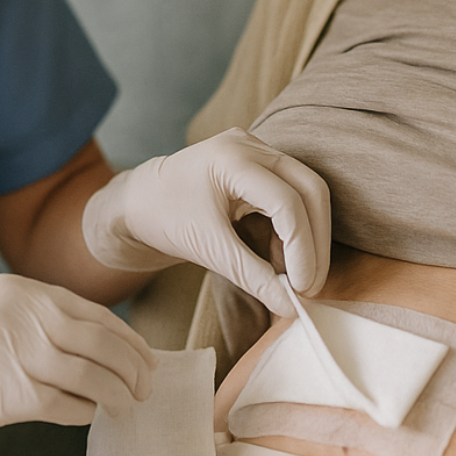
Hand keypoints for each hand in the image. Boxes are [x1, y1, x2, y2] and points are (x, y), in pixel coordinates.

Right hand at [0, 274, 155, 454]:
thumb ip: (39, 320)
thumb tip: (101, 346)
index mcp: (20, 289)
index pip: (93, 313)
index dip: (127, 340)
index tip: (146, 360)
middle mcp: (18, 311)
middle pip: (99, 341)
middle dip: (131, 368)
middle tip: (145, 388)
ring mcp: (9, 348)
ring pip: (87, 372)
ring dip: (115, 393)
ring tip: (126, 406)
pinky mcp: (1, 389)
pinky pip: (62, 402)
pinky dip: (83, 411)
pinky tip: (88, 415)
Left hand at [82, 128, 330, 315]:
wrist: (140, 202)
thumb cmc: (163, 218)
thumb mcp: (208, 249)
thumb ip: (252, 277)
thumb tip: (292, 309)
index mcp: (231, 158)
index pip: (287, 201)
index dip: (303, 248)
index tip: (302, 290)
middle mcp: (250, 146)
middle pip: (309, 190)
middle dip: (315, 242)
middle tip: (310, 287)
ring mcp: (257, 152)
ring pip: (307, 192)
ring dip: (309, 237)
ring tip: (294, 278)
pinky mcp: (261, 166)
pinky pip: (293, 195)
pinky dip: (294, 230)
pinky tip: (282, 261)